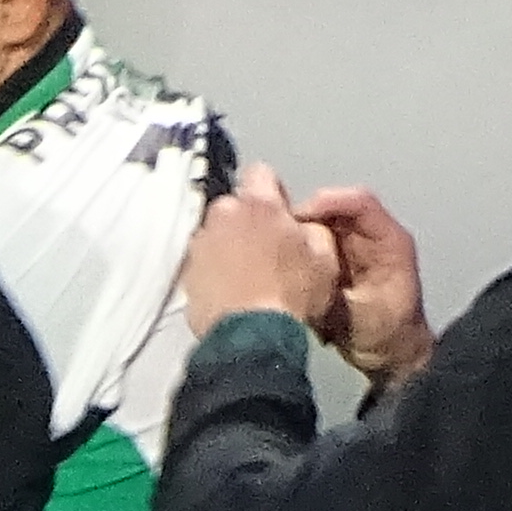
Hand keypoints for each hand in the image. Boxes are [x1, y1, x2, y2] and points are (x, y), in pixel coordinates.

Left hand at [181, 164, 341, 338]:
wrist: (252, 338)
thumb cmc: (290, 296)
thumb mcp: (325, 259)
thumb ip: (315, 230)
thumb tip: (305, 226)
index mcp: (259, 204)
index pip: (261, 172)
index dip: (273, 191)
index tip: (280, 212)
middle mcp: (223, 215)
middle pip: (235, 205)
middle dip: (248, 220)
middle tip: (266, 250)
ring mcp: (201, 244)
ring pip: (217, 233)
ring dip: (229, 245)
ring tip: (248, 275)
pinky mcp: (187, 273)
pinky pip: (203, 262)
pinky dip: (214, 270)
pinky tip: (231, 291)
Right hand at [299, 183, 435, 389]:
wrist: (392, 358)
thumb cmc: (390, 337)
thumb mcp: (359, 318)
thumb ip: (331, 295)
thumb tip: (298, 275)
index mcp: (389, 242)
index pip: (360, 203)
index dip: (328, 202)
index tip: (299, 217)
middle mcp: (369, 237)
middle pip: (332, 208)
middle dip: (304, 219)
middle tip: (279, 237)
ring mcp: (352, 247)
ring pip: (318, 223)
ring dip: (297, 235)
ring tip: (277, 252)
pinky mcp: (336, 259)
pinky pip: (312, 242)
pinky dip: (296, 249)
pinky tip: (283, 265)